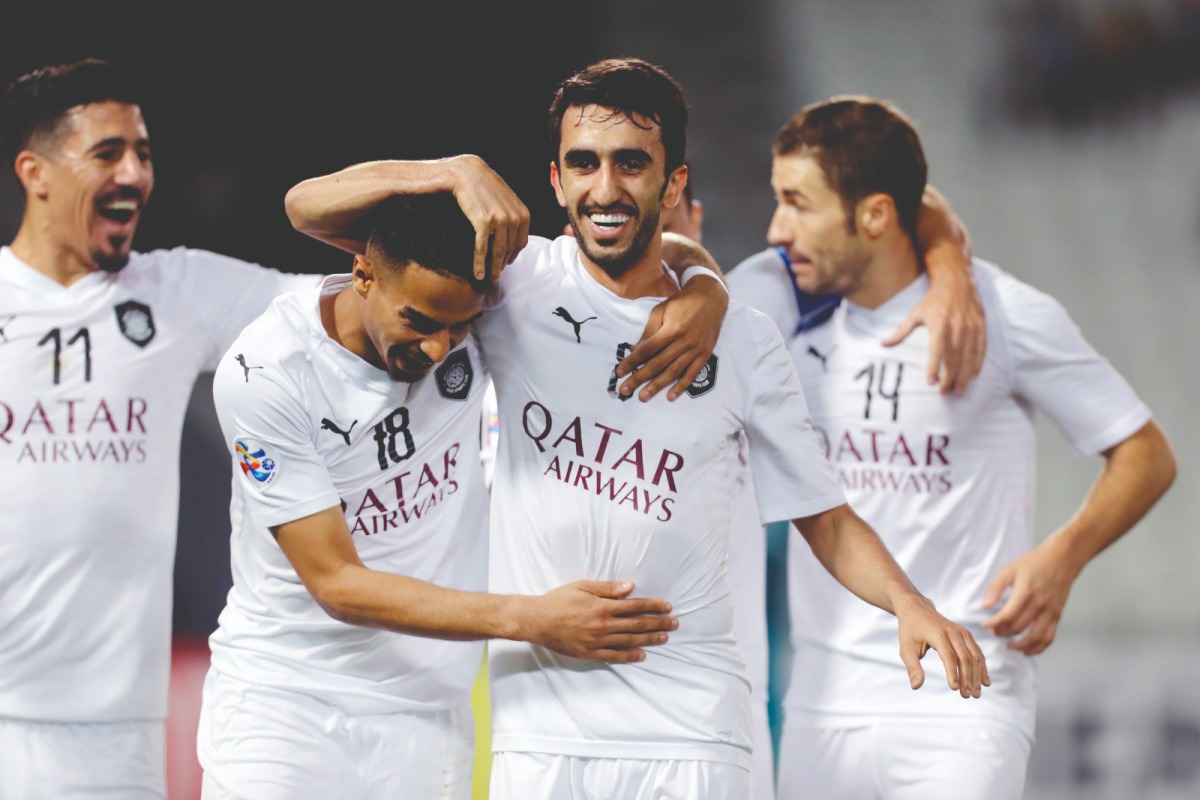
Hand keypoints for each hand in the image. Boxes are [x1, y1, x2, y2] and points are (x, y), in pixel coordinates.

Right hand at [447, 155, 530, 280]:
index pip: (521, 243)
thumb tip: (513, 232)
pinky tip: (478, 274)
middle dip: (503, 266)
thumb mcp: (506, 199)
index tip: (506, 264)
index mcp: (524, 214)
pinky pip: (482, 249)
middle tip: (496, 277)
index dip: (513, 256)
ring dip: (493, 269)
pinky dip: (480, 264)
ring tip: (489, 279)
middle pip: (510, 250)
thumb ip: (513, 215)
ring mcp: (500, 220)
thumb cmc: (485, 185)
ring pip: (498, 253)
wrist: (467, 173)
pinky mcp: (484, 222)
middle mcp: (515, 218)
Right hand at [523, 580, 677, 662]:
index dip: (654, 606)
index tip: (668, 607)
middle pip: (637, 624)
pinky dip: (629, 656)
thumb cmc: (558, 600)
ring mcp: (597, 641)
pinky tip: (642, 655)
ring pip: (629, 641)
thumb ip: (608, 588)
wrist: (536, 620)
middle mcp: (603, 625)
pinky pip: (614, 656)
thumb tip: (630, 587)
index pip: (635, 606)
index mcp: (602, 606)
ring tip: (664, 638)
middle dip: (658, 623)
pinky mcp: (589, 653)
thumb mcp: (583, 586)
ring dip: (649, 639)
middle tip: (674, 624)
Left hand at [614, 278, 726, 401]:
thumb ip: (648, 331)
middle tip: (625, 390)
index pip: (647, 350)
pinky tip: (670, 396)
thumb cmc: (682, 303)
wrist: (710, 297)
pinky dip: (681, 386)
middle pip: (658, 364)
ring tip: (643, 397)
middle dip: (639, 378)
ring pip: (673, 372)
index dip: (632, 362)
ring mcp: (696, 349)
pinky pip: (692, 374)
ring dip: (657, 386)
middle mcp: (684, 341)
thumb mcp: (661, 310)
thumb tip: (635, 349)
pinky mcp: (704, 354)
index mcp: (671, 329)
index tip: (619, 372)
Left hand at [881, 267, 984, 394]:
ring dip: (964, 374)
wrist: (956, 282)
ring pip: (969, 355)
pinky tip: (973, 375)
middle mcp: (957, 326)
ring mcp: (970, 326)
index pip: (937, 349)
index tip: (931, 382)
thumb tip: (882, 344)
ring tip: (958, 389)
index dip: (934, 366)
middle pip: (954, 356)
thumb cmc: (932, 300)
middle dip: (950, 376)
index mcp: (939, 323)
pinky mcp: (981, 326)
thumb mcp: (914, 314)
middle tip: (945, 392)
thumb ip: (900, 332)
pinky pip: (981, 347)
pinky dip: (978, 362)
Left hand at [894, 594, 988, 697]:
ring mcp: (962, 632)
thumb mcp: (906, 648)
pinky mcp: (966, 634)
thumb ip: (912, 667)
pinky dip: (982, 667)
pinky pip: (977, 652)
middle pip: (965, 658)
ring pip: (975, 656)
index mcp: (937, 634)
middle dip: (967, 679)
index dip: (953, 673)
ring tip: (976, 694)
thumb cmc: (910, 631)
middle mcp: (953, 632)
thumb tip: (916, 687)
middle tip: (967, 696)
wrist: (918, 610)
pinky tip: (984, 682)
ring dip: (977, 676)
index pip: (949, 656)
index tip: (954, 689)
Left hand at [982, 537, 1079, 654]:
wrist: (1062, 559)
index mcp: (1026, 591)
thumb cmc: (1033, 563)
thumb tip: (985, 606)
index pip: (1008, 615)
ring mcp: (1050, 611)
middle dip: (1003, 633)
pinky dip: (1039, 648)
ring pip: (1035, 637)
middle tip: (994, 632)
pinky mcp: (1057, 615)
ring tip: (1008, 646)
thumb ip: (996, 587)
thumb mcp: (1010, 569)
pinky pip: (1050, 637)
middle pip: (1019, 627)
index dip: (993, 623)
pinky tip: (1028, 651)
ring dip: (1020, 646)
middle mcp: (1039, 604)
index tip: (984, 625)